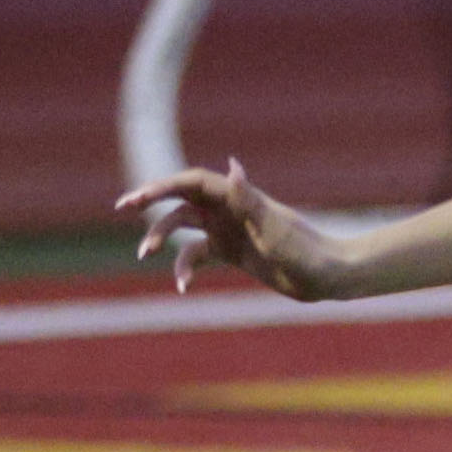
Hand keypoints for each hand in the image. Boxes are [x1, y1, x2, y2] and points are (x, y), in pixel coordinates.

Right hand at [116, 160, 347, 299]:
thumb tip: (233, 165)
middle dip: (151, 202)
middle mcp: (230, 210)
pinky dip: (185, 268)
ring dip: (162, 237)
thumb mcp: (274, 228)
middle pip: (181, 199)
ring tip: (144, 254)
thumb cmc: (305, 251)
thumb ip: (249, 200)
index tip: (139, 198)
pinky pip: (197, 256)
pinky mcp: (231, 253)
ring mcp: (228, 230)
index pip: (192, 182)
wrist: (328, 276)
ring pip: (184, 227)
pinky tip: (182, 286)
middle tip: (123, 207)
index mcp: (238, 197)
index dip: (163, 185)